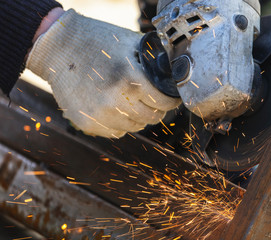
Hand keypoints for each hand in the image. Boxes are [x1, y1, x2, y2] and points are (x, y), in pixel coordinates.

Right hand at [27, 9, 180, 137]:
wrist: (58, 48)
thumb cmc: (97, 41)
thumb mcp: (129, 43)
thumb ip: (153, 60)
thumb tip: (174, 72)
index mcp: (130, 79)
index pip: (163, 102)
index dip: (171, 101)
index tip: (171, 99)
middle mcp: (116, 101)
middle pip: (151, 118)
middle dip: (157, 110)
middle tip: (153, 102)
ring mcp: (99, 115)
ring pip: (134, 128)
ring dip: (138, 118)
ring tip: (132, 103)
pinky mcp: (86, 123)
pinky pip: (115, 132)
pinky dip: (120, 124)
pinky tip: (115, 109)